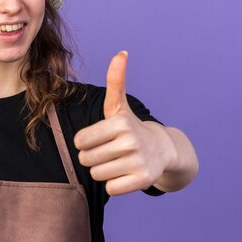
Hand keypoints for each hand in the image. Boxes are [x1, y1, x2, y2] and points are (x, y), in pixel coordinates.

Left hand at [73, 51, 175, 194]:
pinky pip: (111, 189)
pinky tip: (126, 173)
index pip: (79, 142)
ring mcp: (138, 162)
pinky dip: (115, 185)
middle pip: (86, 160)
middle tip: (109, 151)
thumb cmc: (129, 127)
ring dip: (103, 171)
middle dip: (93, 157)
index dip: (85, 142)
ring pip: (97, 175)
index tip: (99, 138)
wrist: (162, 150)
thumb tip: (121, 53)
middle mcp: (130, 142)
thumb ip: (115, 80)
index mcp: (119, 123)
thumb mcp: (119, 105)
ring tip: (118, 161)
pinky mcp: (143, 180)